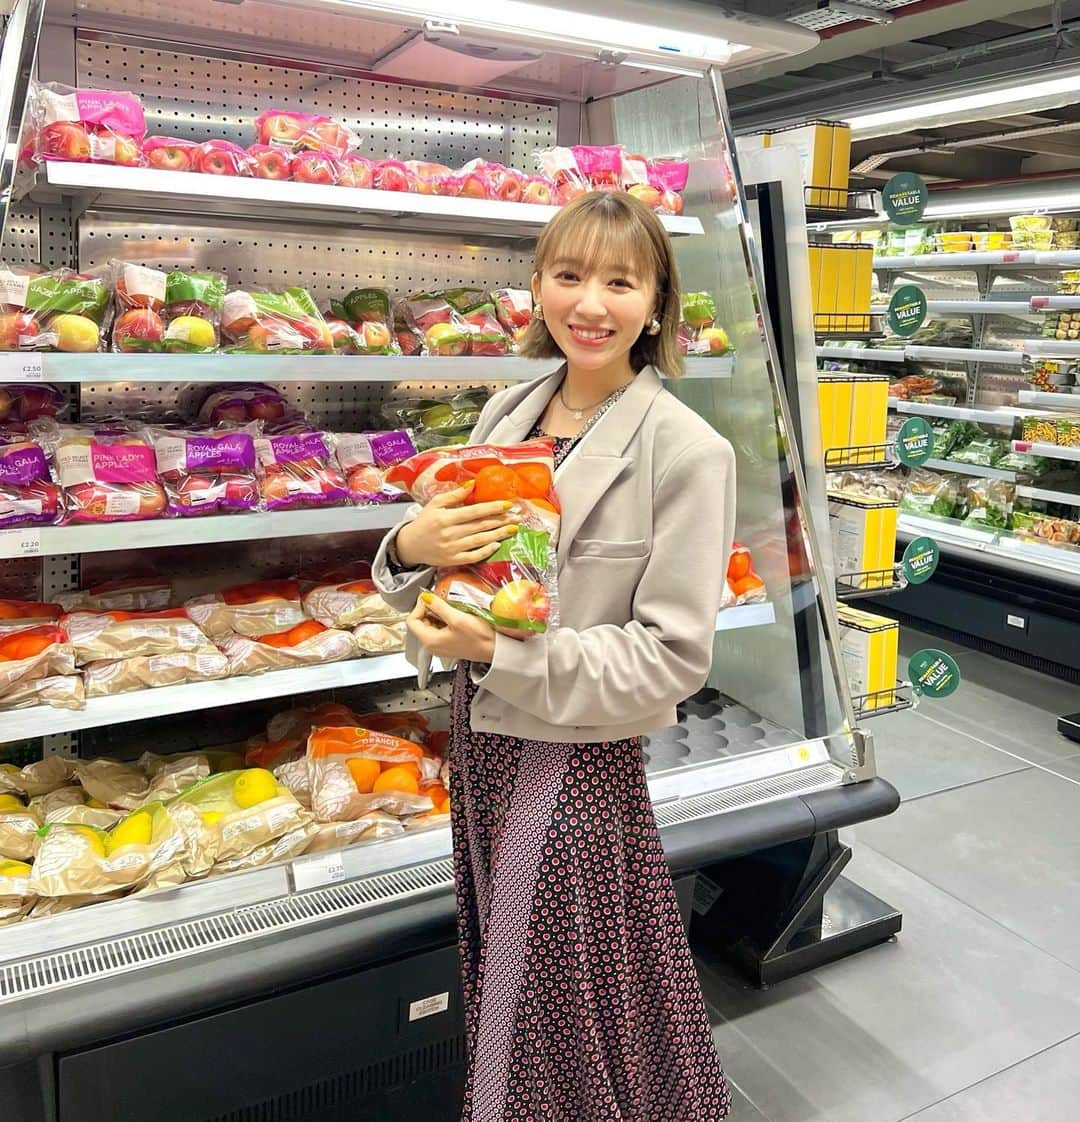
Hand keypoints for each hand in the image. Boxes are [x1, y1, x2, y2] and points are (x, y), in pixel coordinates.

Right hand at [395, 485, 517, 568]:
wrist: (410, 546)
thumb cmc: (424, 523)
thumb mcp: (435, 504)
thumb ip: (454, 496)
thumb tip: (473, 484)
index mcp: (445, 518)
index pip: (474, 512)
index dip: (492, 508)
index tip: (508, 505)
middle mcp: (449, 534)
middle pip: (480, 526)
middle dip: (501, 520)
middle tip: (517, 517)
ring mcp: (452, 549)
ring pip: (480, 540)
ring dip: (499, 534)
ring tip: (512, 529)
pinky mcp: (453, 560)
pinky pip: (473, 556)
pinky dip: (486, 551)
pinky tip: (497, 544)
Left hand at [408, 591, 495, 663]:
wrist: (495, 650)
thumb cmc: (479, 638)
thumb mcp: (457, 618)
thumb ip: (439, 606)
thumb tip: (426, 597)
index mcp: (429, 641)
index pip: (412, 620)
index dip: (419, 606)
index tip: (430, 598)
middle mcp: (432, 645)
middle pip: (420, 622)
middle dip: (428, 609)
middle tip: (441, 600)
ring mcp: (440, 646)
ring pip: (430, 624)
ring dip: (437, 613)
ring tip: (450, 606)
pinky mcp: (449, 643)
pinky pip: (440, 628)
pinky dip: (444, 619)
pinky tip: (455, 614)